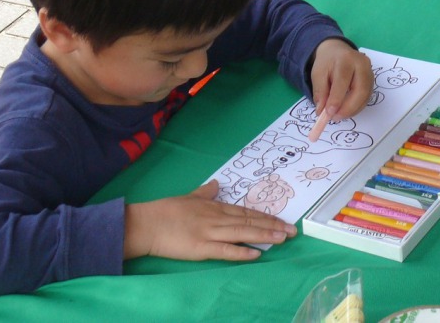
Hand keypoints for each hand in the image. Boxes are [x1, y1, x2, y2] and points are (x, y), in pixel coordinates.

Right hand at [124, 180, 295, 260]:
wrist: (147, 223)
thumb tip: (216, 184)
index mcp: (214, 206)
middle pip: (250, 221)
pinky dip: (241, 251)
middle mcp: (216, 217)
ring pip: (242, 233)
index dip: (266, 216)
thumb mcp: (190, 196)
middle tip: (292, 231)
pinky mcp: (201, 248)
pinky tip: (256, 253)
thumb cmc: (166, 211)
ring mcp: (210, 233)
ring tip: (282, 238)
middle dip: (273, 226)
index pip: (246, 212)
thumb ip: (205, 192)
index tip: (283, 220)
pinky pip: (225, 250)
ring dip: (264, 235)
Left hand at [310, 39, 373, 118]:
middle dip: (348, 108)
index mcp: (346, 58)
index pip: (343, 80)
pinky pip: (367, 97)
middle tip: (335, 118)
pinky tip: (346, 110)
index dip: (337, 98)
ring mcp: (370, 72)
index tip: (328, 113)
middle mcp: (362, 64)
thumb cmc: (327, 63)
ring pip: (365, 96)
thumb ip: (320, 92)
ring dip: (352, 110)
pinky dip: (356, 107)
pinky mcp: (372, 80)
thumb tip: (322, 111)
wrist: (337, 51)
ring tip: (338, 115)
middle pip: (360, 89)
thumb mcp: (317, 74)